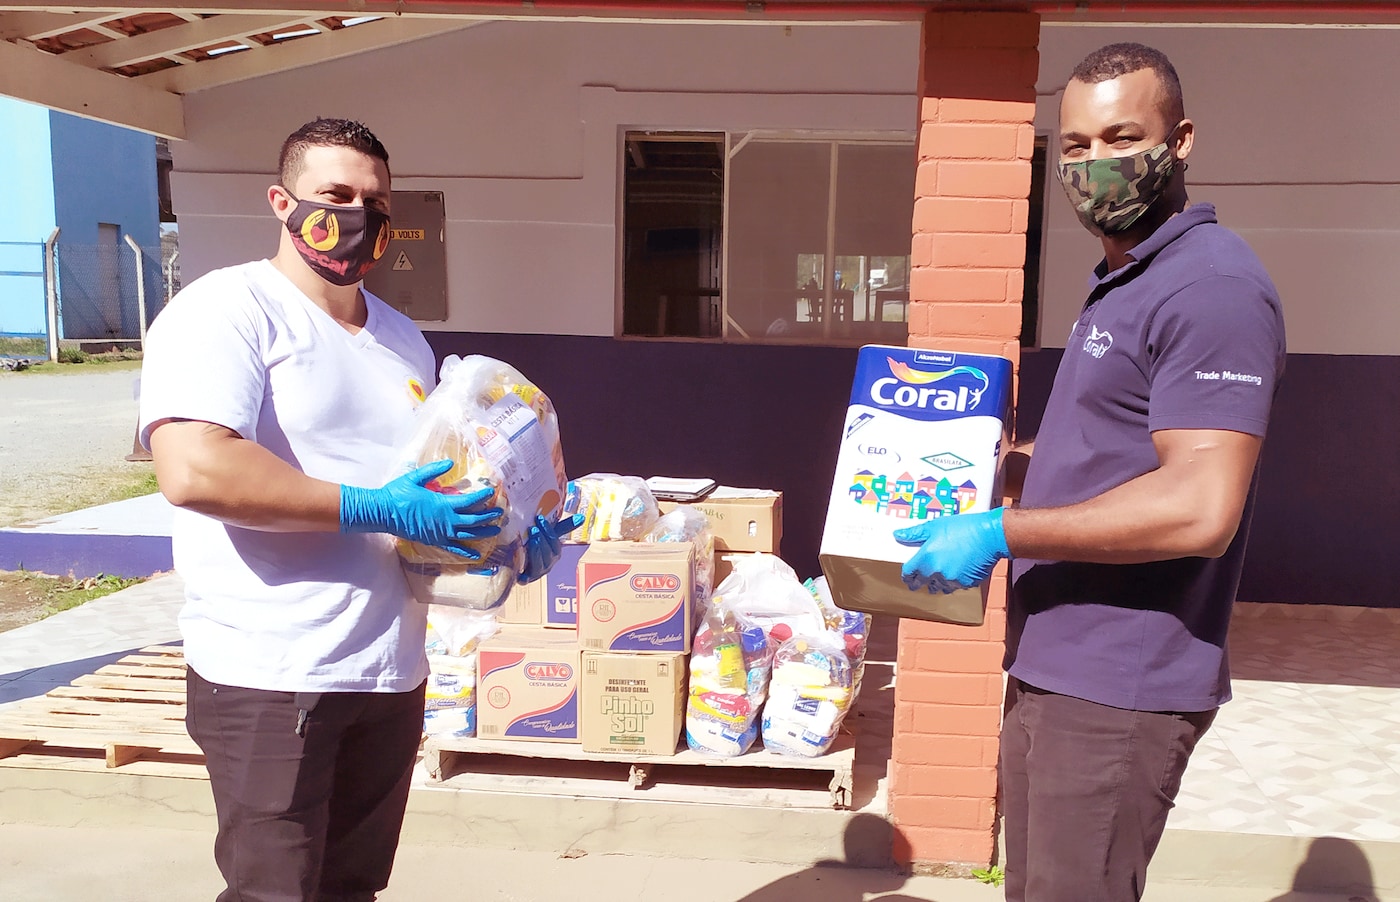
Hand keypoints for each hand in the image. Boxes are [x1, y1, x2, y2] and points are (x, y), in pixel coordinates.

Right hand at [340, 459, 502, 560]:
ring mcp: (440, 533)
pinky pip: (454, 549)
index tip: (492, 492)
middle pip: (474, 520)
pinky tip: (477, 555)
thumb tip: (450, 462)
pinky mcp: (434, 541)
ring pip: (468, 535)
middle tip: (500, 513)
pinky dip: (466, 553)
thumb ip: (434, 470)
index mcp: (443, 504)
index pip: (470, 501)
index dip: (483, 497)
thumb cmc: (398, 493)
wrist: (383, 512)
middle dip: (489, 516)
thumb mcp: (416, 477)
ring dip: (483, 533)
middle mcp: (446, 521)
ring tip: (496, 530)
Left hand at [518, 513, 584, 583]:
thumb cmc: (536, 548)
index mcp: (555, 553)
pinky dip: (523, 569)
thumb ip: (564, 527)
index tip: (540, 519)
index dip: (548, 530)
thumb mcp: (548, 536)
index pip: (554, 542)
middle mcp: (549, 564)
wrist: (521, 567)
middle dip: (541, 540)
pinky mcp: (525, 580)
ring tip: (530, 540)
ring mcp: (538, 573)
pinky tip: (520, 560)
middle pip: (548, 552)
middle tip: (534, 528)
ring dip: (535, 551)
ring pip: (539, 563)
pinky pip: (525, 576)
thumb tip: (581, 517)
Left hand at [893, 508, 1008, 593]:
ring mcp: (952, 580)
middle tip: (917, 583)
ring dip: (937, 583)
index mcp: (926, 558)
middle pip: (922, 583)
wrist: (990, 536)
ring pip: (939, 587)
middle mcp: (937, 572)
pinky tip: (956, 573)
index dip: (907, 575)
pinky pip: (956, 586)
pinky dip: (954, 582)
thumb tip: (898, 535)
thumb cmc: (963, 527)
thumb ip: (915, 533)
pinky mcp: (966, 584)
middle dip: (919, 583)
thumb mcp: (935, 526)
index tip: (907, 577)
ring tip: (937, 578)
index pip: (909, 573)